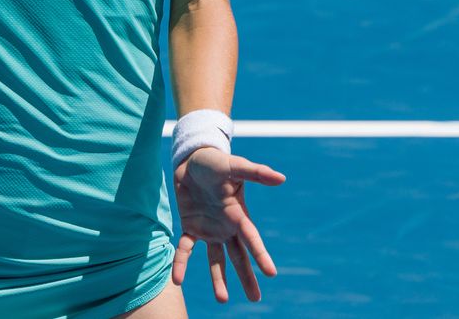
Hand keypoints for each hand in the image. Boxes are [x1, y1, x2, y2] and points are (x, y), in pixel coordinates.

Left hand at [171, 148, 285, 303]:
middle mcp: (226, 226)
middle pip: (239, 256)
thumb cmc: (216, 162)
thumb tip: (281, 178)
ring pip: (216, 259)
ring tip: (221, 299)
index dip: (260, 254)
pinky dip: (181, 263)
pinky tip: (177, 279)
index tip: (271, 273)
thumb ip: (256, 172)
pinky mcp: (190, 227)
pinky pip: (186, 249)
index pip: (251, 238)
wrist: (192, 159)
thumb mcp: (235, 165)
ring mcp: (209, 229)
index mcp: (238, 214)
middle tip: (255, 298)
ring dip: (218, 278)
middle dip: (247, 276)